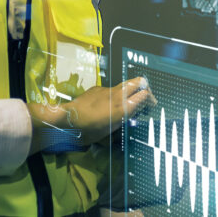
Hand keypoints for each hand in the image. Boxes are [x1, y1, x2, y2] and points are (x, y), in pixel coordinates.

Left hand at [29, 78, 156, 150]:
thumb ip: (120, 125)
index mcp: (123, 108)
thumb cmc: (87, 131)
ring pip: (124, 84)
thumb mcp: (107, 134)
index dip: (150, 99)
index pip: (144, 95)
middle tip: (145, 97)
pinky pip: (110, 89)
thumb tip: (125, 123)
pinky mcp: (97, 88)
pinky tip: (105, 106)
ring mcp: (107, 90)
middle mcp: (118, 95)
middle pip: (138, 82)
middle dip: (145, 87)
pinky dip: (113, 95)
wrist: (67, 119)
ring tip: (125, 102)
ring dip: (129, 91)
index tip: (151, 106)